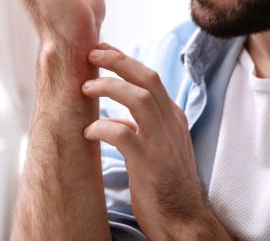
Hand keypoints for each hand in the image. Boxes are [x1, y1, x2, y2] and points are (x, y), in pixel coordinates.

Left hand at [82, 43, 227, 239]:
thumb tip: (118, 119)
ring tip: (85, 88)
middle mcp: (170, 123)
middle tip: (92, 53)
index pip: (149, 77)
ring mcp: (162, 141)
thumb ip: (141, 130)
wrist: (184, 220)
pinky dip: (103, 127)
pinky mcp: (149, 162)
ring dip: (109, 87)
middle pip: (147, 77)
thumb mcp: (159, 148)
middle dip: (118, 60)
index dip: (124, 60)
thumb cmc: (167, 185)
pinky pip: (123, 133)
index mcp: (172, 117)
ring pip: (139, 98)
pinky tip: (88, 131)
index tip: (102, 50)